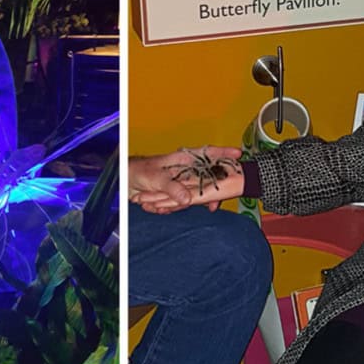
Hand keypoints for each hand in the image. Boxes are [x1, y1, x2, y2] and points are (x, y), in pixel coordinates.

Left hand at [129, 147, 244, 212]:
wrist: (126, 182)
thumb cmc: (139, 171)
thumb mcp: (156, 179)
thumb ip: (172, 188)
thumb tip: (187, 199)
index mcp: (184, 160)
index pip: (208, 154)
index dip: (224, 153)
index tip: (238, 155)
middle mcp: (186, 170)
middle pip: (209, 176)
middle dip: (218, 187)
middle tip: (225, 195)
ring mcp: (182, 182)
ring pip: (199, 191)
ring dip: (202, 201)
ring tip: (211, 206)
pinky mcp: (176, 193)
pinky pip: (186, 201)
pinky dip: (182, 207)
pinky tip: (175, 210)